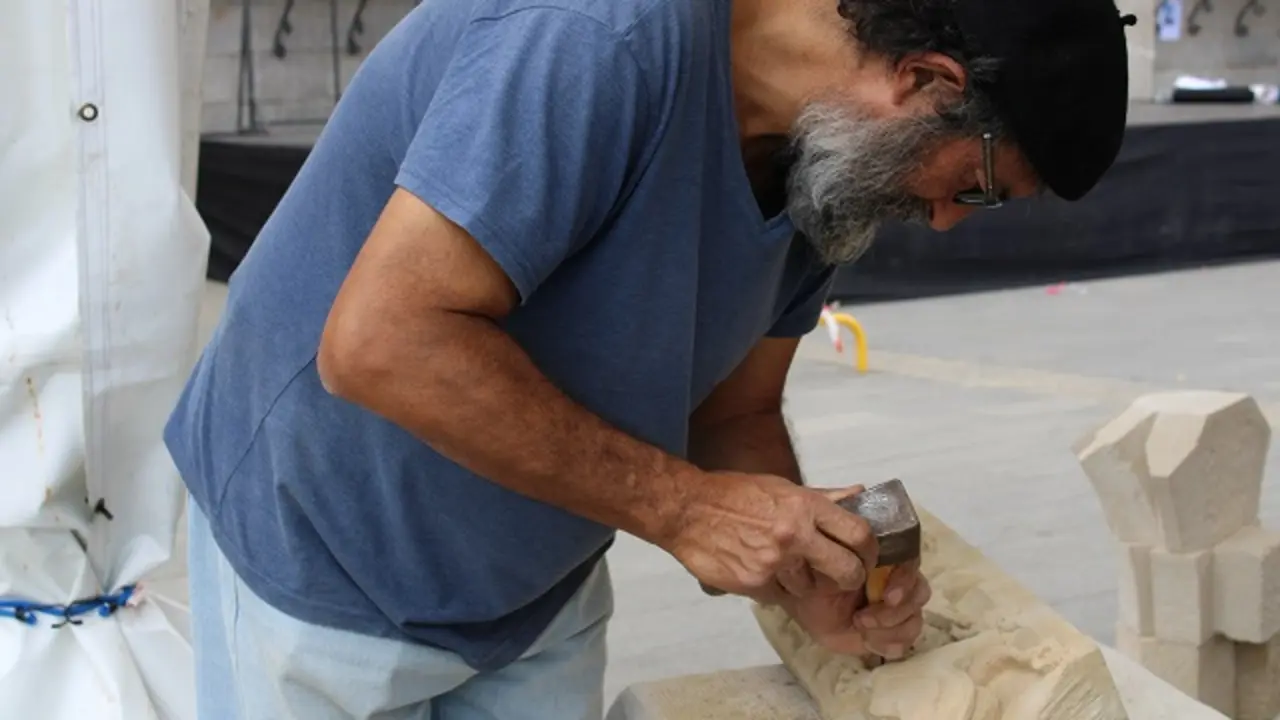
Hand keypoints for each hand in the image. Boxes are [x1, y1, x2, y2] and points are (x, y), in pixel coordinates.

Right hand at [665, 472, 877, 602]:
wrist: (686, 509)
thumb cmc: (733, 494)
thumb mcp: (781, 487)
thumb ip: (822, 497)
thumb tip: (858, 493)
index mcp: (805, 506)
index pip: (859, 534)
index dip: (870, 551)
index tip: (865, 556)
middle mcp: (795, 535)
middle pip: (847, 570)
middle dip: (850, 578)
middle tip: (841, 577)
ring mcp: (775, 562)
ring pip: (811, 588)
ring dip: (803, 583)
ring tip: (783, 566)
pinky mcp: (755, 583)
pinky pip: (779, 596)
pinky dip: (774, 588)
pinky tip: (758, 569)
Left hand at [784, 559, 930, 659]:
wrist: (810, 611)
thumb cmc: (817, 584)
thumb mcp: (825, 571)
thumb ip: (845, 567)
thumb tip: (858, 568)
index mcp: (884, 559)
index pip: (910, 564)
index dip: (904, 582)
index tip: (887, 598)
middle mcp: (898, 581)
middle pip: (918, 594)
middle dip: (893, 613)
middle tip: (862, 619)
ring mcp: (900, 607)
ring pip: (915, 620)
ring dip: (889, 630)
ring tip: (861, 628)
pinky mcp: (895, 631)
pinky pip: (907, 641)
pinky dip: (888, 644)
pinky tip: (868, 641)